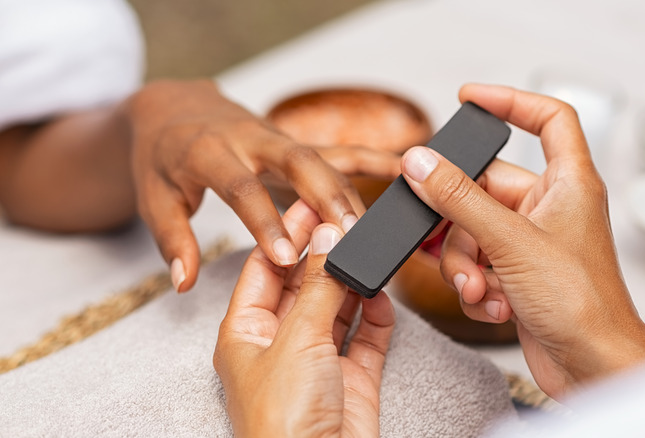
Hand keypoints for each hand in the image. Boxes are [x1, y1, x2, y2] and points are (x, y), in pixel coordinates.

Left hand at [126, 80, 399, 291]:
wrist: (174, 107)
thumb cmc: (162, 157)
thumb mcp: (154, 198)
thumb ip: (173, 239)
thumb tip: (184, 281)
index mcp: (208, 152)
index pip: (241, 188)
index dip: (263, 221)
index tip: (284, 257)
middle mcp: (249, 140)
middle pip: (296, 162)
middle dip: (326, 197)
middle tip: (349, 234)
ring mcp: (277, 138)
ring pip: (322, 159)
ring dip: (350, 192)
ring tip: (374, 229)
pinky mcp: (295, 142)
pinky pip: (337, 149)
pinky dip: (370, 158)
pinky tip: (401, 169)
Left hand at [213, 199, 394, 437]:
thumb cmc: (284, 422)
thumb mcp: (297, 340)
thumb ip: (320, 286)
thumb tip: (330, 236)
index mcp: (246, 333)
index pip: (265, 269)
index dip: (287, 235)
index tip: (312, 203)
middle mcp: (281, 344)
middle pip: (304, 284)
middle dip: (326, 254)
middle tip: (350, 218)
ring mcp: (318, 361)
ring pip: (338, 306)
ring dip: (354, 281)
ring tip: (369, 249)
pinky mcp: (352, 378)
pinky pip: (366, 335)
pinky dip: (376, 314)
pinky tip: (381, 295)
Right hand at [400, 84, 644, 398]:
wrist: (592, 369)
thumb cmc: (583, 305)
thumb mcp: (510, 241)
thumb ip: (460, 199)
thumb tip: (422, 163)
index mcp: (568, 183)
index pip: (548, 119)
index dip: (510, 101)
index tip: (470, 97)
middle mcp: (549, 208)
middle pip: (484, 188)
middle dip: (461, 224)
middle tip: (452, 241)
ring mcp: (532, 243)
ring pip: (473, 232)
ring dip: (466, 264)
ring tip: (482, 289)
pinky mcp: (518, 275)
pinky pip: (478, 264)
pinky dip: (477, 286)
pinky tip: (495, 305)